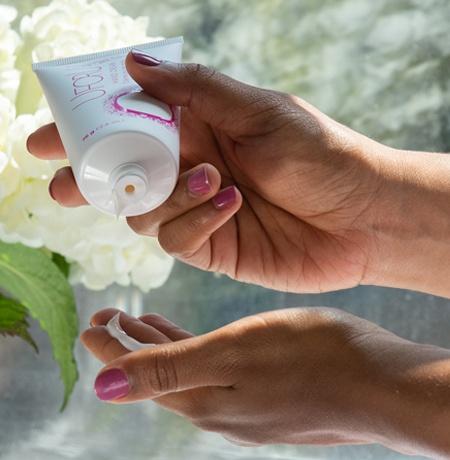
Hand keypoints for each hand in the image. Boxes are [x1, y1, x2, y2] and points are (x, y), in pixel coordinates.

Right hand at [28, 52, 449, 296]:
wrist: (360, 216)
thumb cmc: (320, 155)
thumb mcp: (258, 110)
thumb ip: (194, 91)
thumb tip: (132, 65)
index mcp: (199, 127)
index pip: (128, 124)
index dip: (85, 129)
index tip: (45, 135)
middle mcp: (190, 168)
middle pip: (121, 174)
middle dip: (89, 178)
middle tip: (64, 183)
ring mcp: (197, 210)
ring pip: (142, 210)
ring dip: (165, 195)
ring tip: (214, 178)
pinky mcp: (209, 245)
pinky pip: (175, 238)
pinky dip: (193, 221)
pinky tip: (231, 204)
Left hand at [82, 307, 449, 457]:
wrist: (379, 383)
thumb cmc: (309, 358)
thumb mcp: (232, 355)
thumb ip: (168, 371)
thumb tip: (102, 385)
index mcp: (203, 399)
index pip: (139, 373)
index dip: (111, 346)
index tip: (93, 319)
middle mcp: (218, 408)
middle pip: (159, 373)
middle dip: (130, 344)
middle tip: (110, 315)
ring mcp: (244, 403)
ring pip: (187, 369)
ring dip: (162, 346)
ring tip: (143, 320)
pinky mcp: (266, 392)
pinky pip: (216, 369)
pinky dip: (196, 349)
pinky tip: (198, 337)